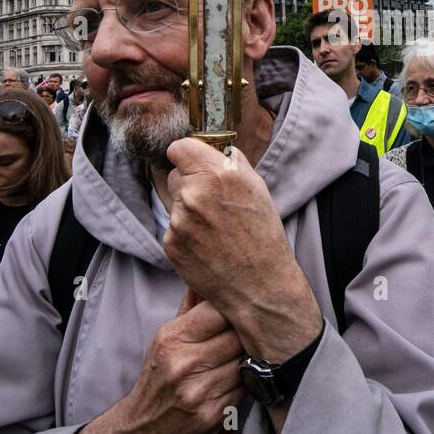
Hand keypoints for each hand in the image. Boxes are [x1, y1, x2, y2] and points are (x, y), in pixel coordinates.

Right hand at [62, 294, 245, 433]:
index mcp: (172, 339)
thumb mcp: (166, 338)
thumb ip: (190, 306)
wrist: (140, 429)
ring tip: (241, 359)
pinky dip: (246, 383)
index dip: (235, 310)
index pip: (219, 311)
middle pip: (236, 337)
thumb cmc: (159, 377)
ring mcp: (198, 392)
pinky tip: (235, 381)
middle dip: (245, 336)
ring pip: (245, 363)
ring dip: (247, 361)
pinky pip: (245, 389)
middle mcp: (183, 364)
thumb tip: (203, 272)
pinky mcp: (212, 415)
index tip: (241, 312)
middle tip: (248, 336)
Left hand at [163, 138, 322, 362]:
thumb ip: (232, 162)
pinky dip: (185, 233)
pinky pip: (173, 227)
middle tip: (213, 203)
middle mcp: (194, 194)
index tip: (193, 163)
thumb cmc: (264, 236)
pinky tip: (207, 245)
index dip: (187, 155)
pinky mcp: (170, 243)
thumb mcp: (257, 188)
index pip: (179, 148)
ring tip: (215, 229)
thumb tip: (216, 149)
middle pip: (174, 174)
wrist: (259, 286)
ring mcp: (179, 220)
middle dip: (189, 183)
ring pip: (174, 203)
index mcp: (217, 174)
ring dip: (188, 210)